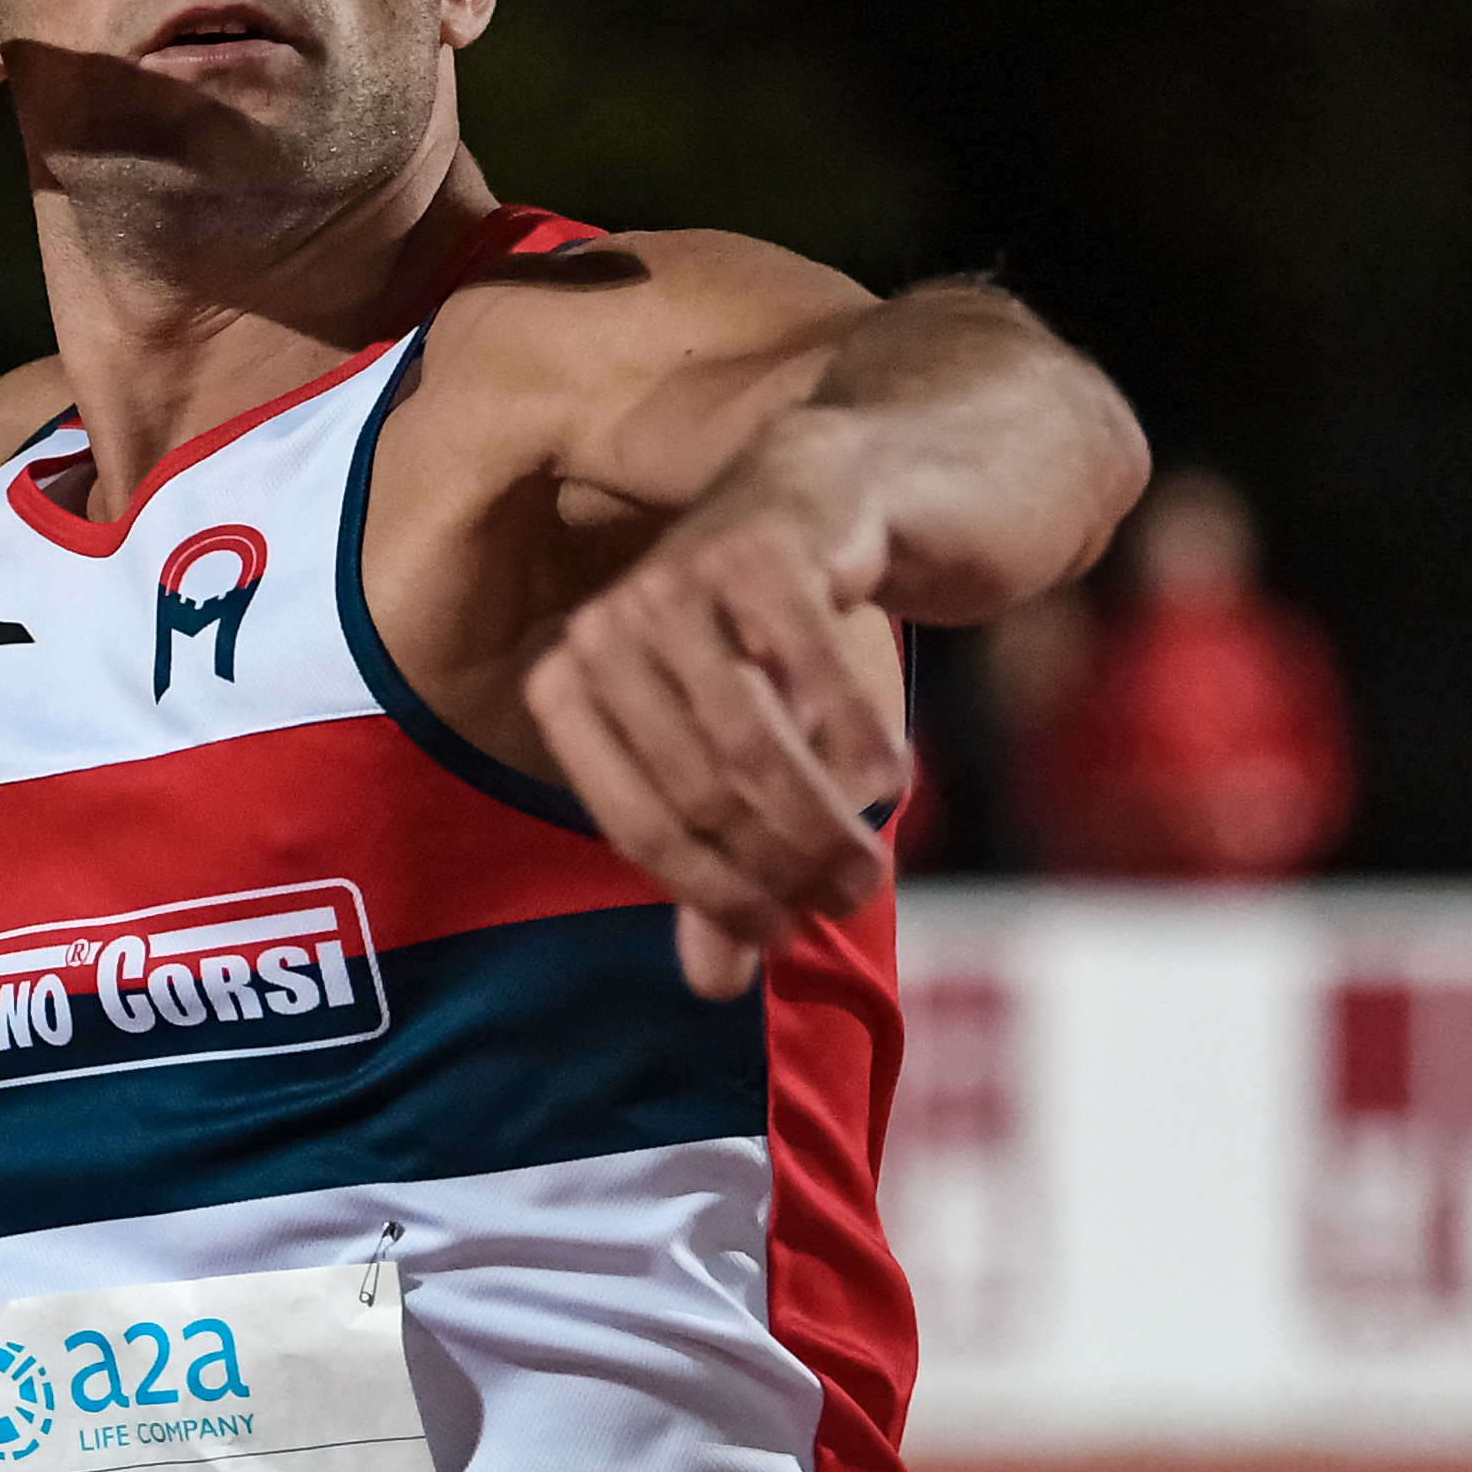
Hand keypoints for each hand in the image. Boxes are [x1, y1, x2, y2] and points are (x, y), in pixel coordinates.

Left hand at [521, 415, 910, 998]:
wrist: (871, 487)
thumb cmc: (796, 636)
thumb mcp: (757, 750)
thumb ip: (724, 857)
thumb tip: (712, 984)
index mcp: (580, 678)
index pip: (637, 824)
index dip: (709, 894)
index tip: (775, 935)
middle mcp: (612, 623)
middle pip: (698, 792)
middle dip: (779, 865)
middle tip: (847, 899)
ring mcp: (681, 574)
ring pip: (750, 745)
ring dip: (819, 823)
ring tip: (869, 866)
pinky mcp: (763, 540)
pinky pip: (809, 676)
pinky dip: (858, 741)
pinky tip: (891, 779)